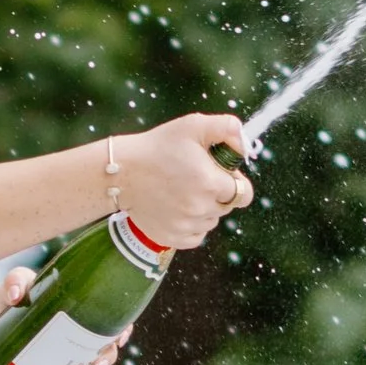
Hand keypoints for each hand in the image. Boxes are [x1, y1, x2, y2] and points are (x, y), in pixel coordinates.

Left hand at [0, 272, 127, 364]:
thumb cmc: (11, 293)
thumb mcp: (16, 282)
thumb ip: (16, 281)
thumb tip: (15, 295)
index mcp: (81, 305)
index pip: (113, 316)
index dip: (123, 327)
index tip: (120, 337)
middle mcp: (78, 330)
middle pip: (106, 345)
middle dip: (107, 357)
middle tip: (95, 364)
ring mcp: (65, 350)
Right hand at [107, 111, 250, 249]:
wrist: (121, 171)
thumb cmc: (157, 147)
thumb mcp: (192, 126)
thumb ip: (226, 128)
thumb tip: (244, 145)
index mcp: (211, 183)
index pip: (244, 193)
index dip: (234, 181)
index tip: (220, 173)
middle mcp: (201, 209)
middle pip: (227, 207)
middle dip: (218, 193)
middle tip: (195, 178)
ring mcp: (186, 226)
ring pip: (211, 221)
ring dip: (205, 209)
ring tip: (182, 191)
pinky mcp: (172, 238)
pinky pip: (196, 236)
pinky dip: (192, 225)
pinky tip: (177, 208)